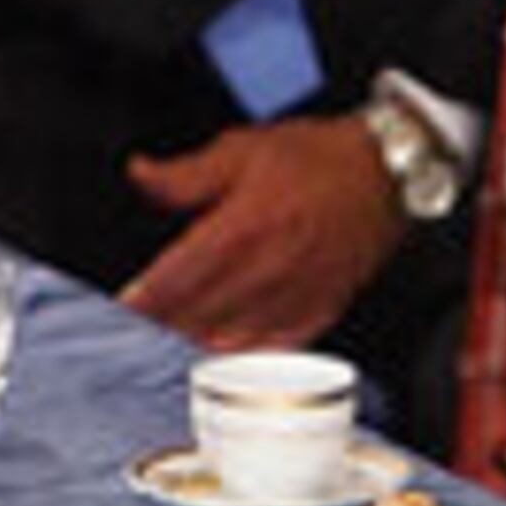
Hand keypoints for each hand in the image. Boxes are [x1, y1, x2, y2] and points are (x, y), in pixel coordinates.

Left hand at [118, 115, 404, 350]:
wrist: (386, 173)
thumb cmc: (317, 159)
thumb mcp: (242, 149)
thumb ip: (185, 174)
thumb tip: (140, 174)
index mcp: (242, 226)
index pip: (176, 278)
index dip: (141, 299)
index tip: (119, 307)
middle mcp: (267, 268)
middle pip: (195, 316)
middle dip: (158, 326)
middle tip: (131, 330)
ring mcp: (294, 295)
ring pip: (230, 340)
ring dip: (193, 345)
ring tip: (167, 342)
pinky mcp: (318, 310)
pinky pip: (272, 348)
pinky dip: (242, 355)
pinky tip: (221, 352)